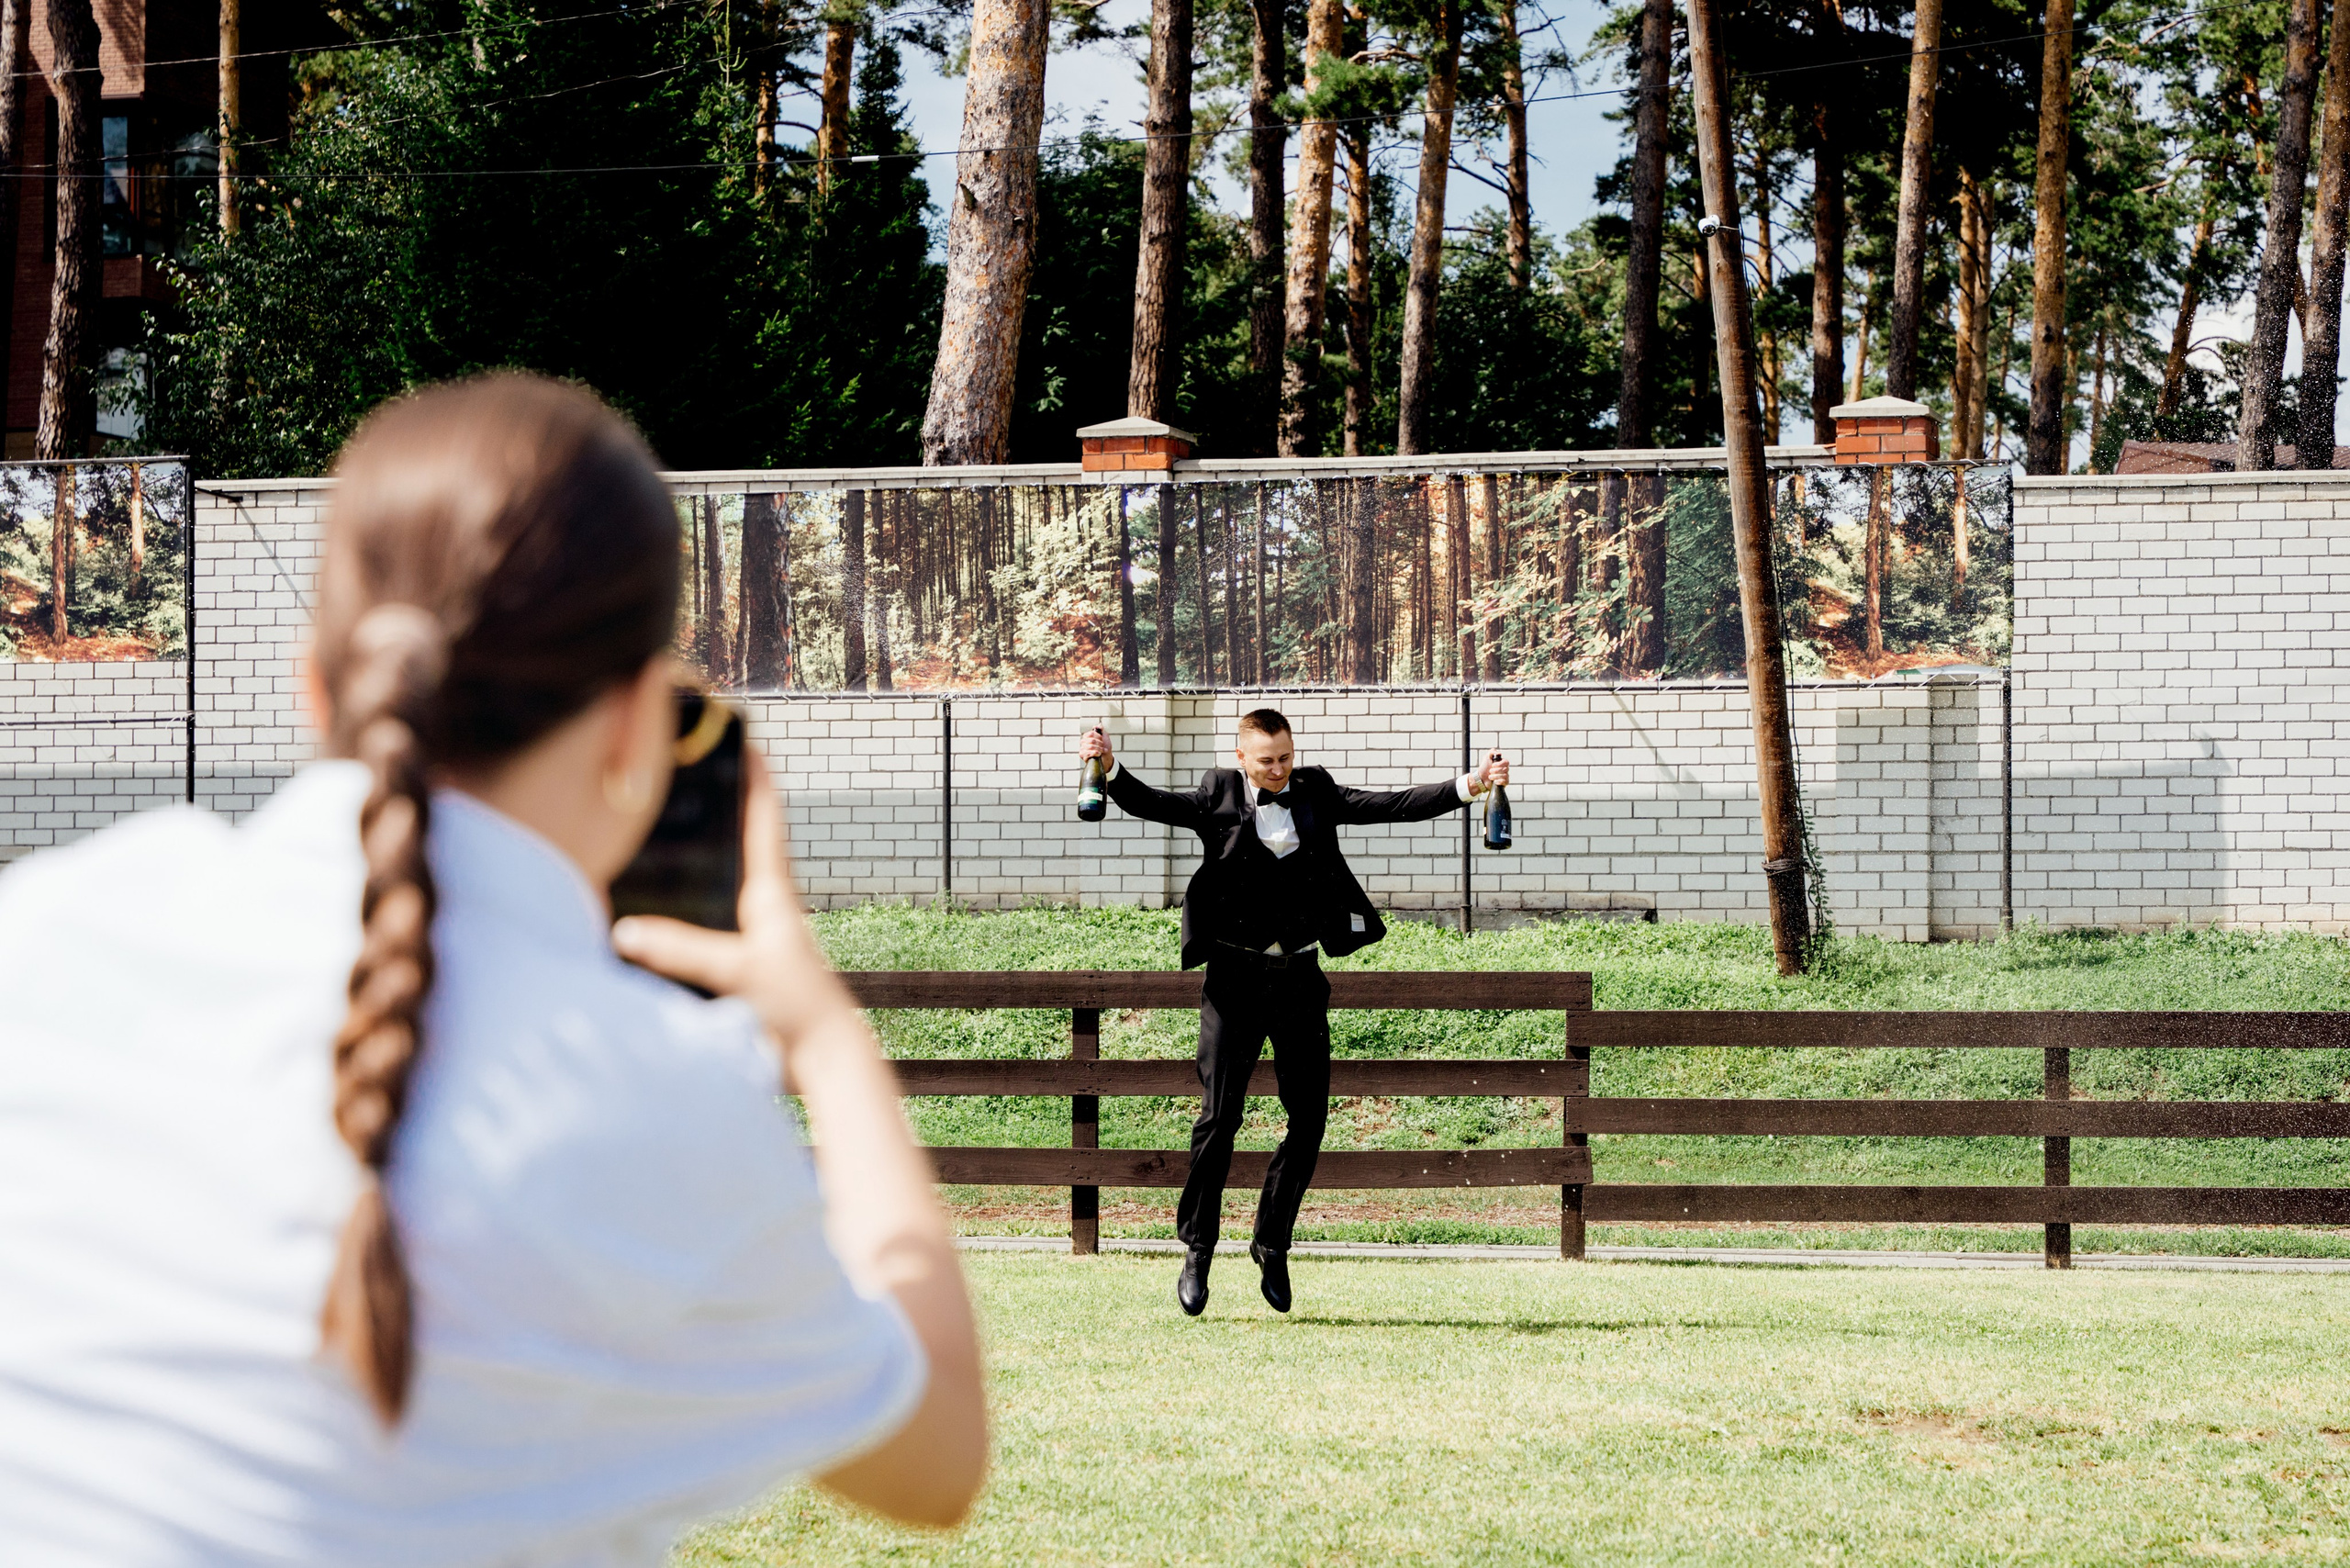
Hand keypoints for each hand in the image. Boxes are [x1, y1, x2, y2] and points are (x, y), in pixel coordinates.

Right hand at [611, 745, 846, 1065]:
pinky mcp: (742, 972)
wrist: (823, 1062)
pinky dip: (683, 912)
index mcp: (772, 897)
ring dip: (700, 862)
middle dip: (720, 812)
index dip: (755, 780)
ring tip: (664, 835)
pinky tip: (653, 915)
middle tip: (693, 776)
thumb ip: (682, 950)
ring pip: (721, 888)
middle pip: (740, 847)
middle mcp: (764, 912)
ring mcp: (754, 941)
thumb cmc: (797, 1010)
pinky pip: (705, 930)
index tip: (747, 740)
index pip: (763, 823)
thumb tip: (624, 931)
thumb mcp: (737, 972)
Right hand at [1080, 727, 1112, 769]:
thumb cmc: (1105, 747)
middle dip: (1100, 744)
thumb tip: (1099, 724)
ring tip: (1102, 751)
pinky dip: (1095, 753)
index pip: (1091, 733)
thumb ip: (1101, 730)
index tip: (1102, 739)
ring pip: (1090, 747)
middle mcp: (1083, 742)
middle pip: (1091, 740)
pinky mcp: (1082, 755)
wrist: (1106, 757)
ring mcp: (1082, 748)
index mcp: (1087, 736)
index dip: (1098, 736)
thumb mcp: (1105, 737)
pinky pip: (1088, 753)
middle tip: (1103, 746)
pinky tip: (1098, 754)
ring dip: (1099, 749)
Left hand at [1474, 753, 1510, 794]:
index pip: (1506, 762)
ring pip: (1504, 776)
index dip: (1499, 764)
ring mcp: (1505, 776)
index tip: (1492, 765)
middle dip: (1495, 771)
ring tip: (1490, 777)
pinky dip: (1499, 781)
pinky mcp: (1504, 782)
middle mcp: (1505, 769)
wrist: (1481, 778)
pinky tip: (1494, 781)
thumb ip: (1492, 752)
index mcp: (1502, 762)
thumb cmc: (1484, 767)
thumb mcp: (1486, 757)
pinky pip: (1505, 782)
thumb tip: (1499, 753)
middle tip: (1489, 771)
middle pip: (1505, 769)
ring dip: (1495, 776)